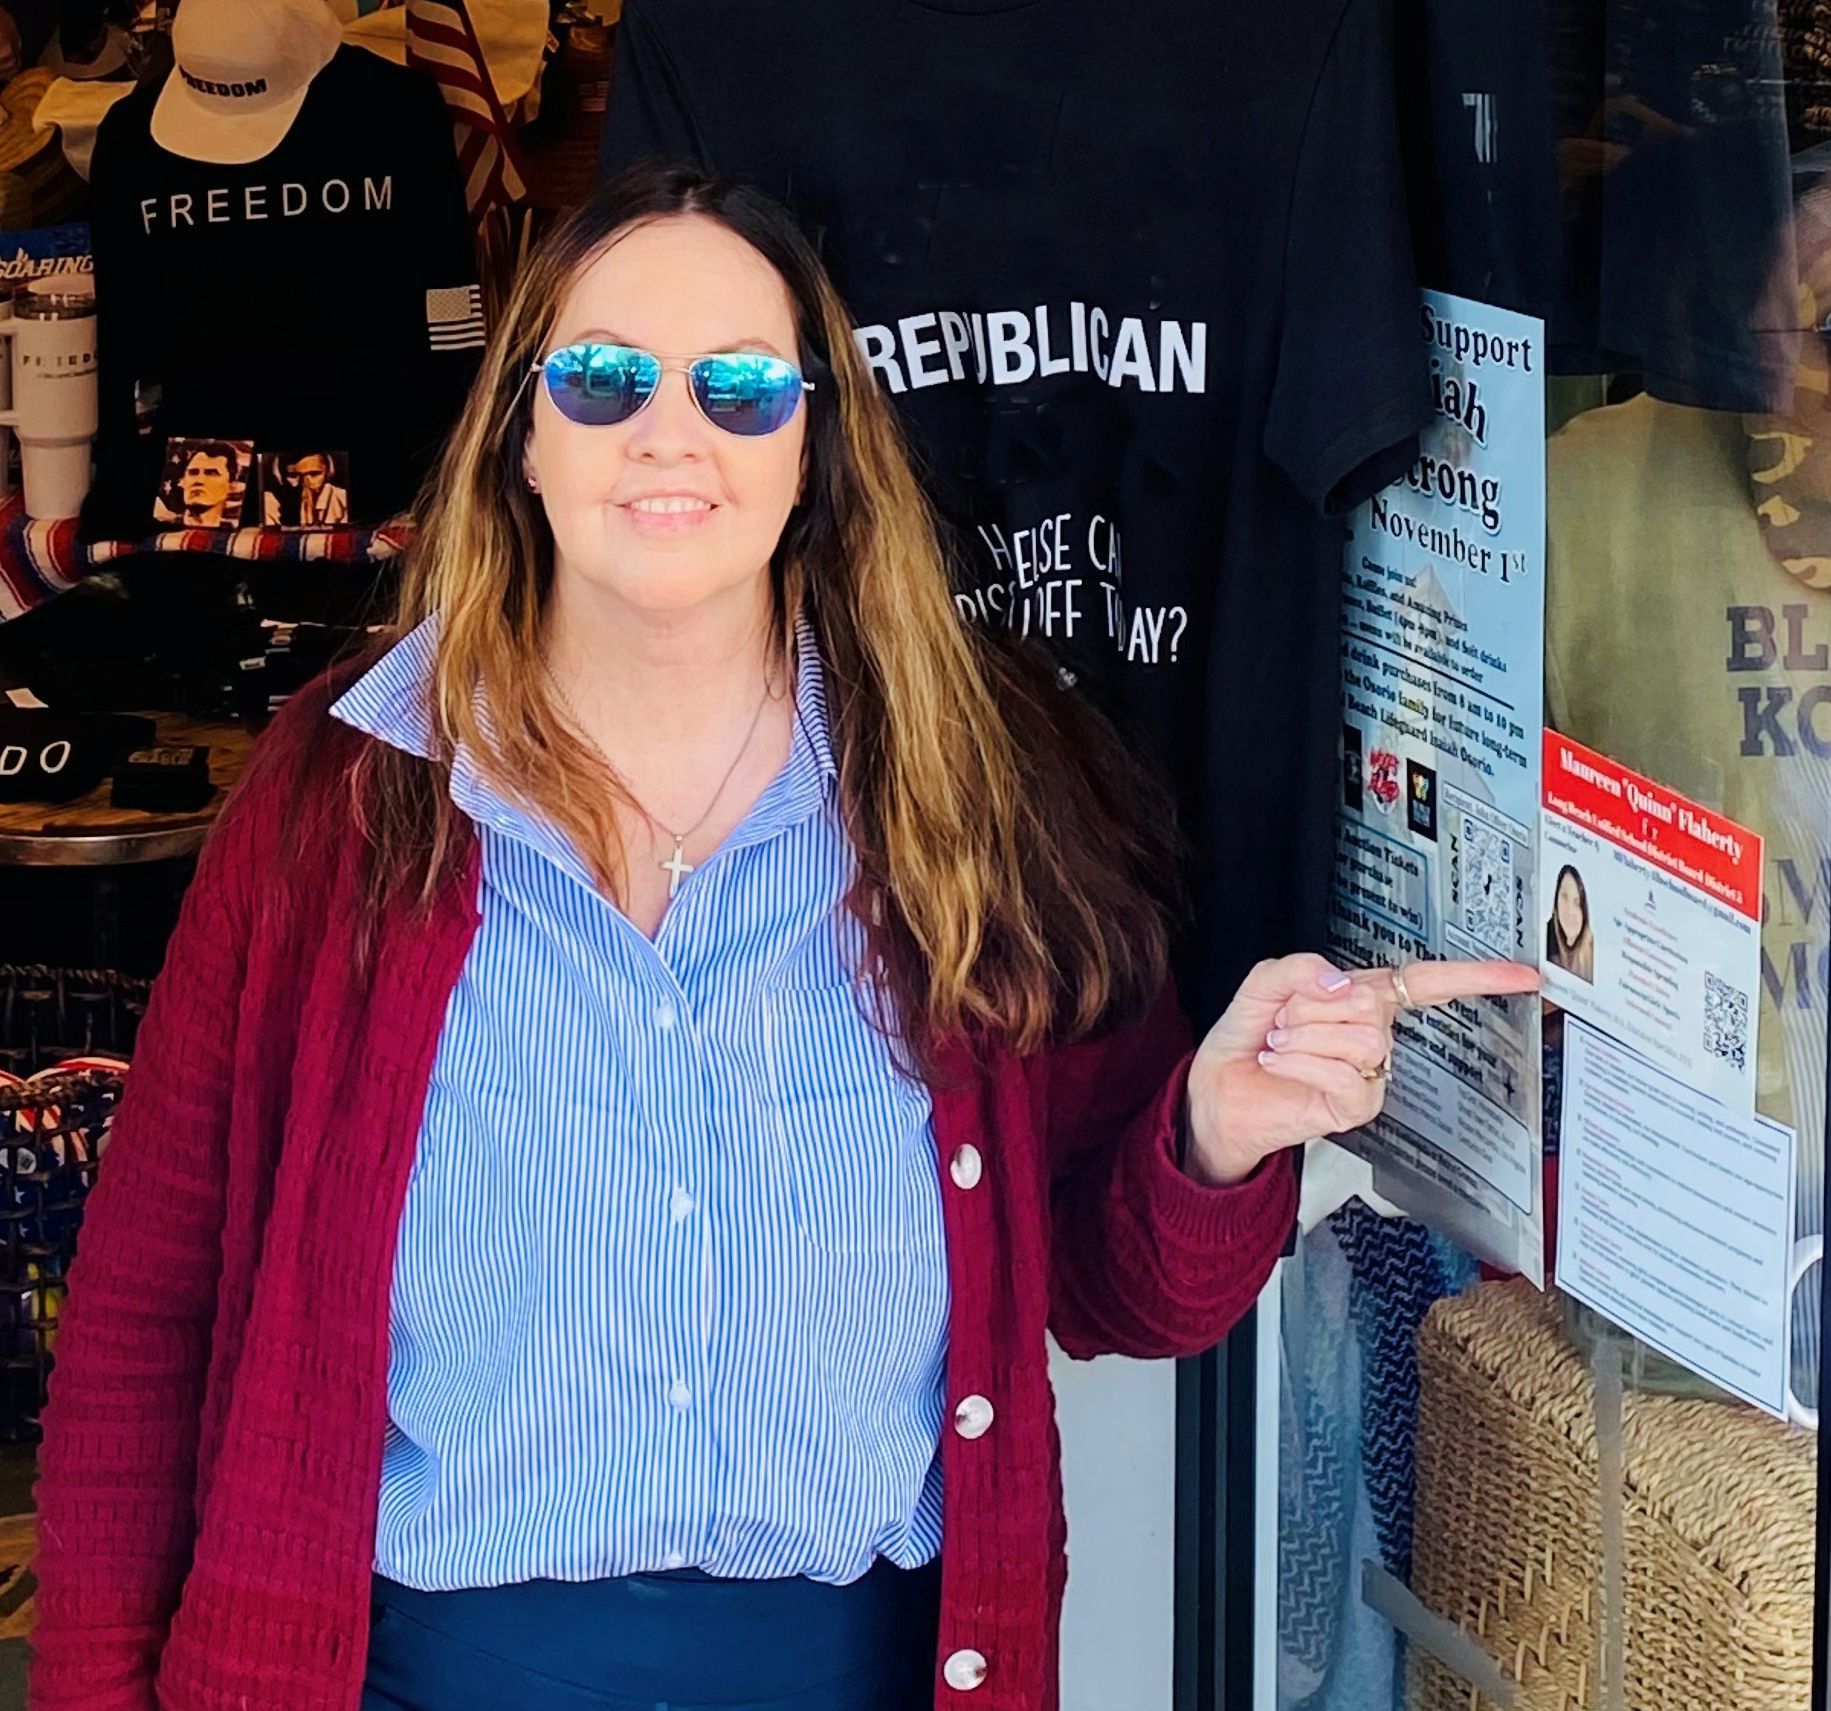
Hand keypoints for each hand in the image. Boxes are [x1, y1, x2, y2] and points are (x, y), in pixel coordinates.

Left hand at [1183, 953, 1540, 1186]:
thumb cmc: (1247, 1039)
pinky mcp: (1360, 1103)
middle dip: (1313, 1007)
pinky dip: (1305, 1064)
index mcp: (1359, 995)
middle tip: (1283, 1023)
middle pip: (1372, 1001)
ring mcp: (1371, 1070)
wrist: (1220, 1093)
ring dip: (1304, 1037)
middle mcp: (1373, 1031)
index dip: (1477, 976)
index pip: (1427, 981)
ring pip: (1360, 1037)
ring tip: (1282, 1047)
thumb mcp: (1263, 985)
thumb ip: (1298, 968)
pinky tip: (1287, 1068)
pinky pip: (1346, 1072)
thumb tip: (1342, 980)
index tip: (1527, 975)